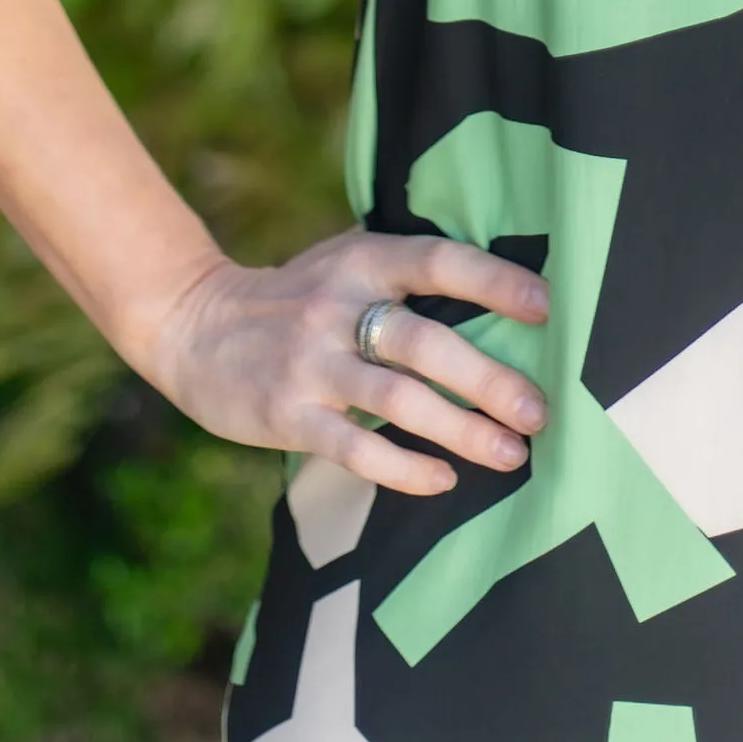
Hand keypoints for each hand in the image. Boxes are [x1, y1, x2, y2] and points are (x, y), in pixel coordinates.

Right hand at [129, 226, 550, 498]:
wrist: (195, 324)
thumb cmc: (297, 297)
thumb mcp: (345, 264)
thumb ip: (405, 277)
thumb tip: (507, 299)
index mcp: (362, 259)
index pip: (438, 261)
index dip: (493, 282)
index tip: (546, 308)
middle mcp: (337, 305)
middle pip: (426, 342)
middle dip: (490, 380)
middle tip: (539, 412)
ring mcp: (311, 362)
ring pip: (398, 399)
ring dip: (461, 430)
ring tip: (511, 455)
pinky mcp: (287, 413)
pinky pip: (354, 446)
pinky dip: (403, 468)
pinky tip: (442, 481)